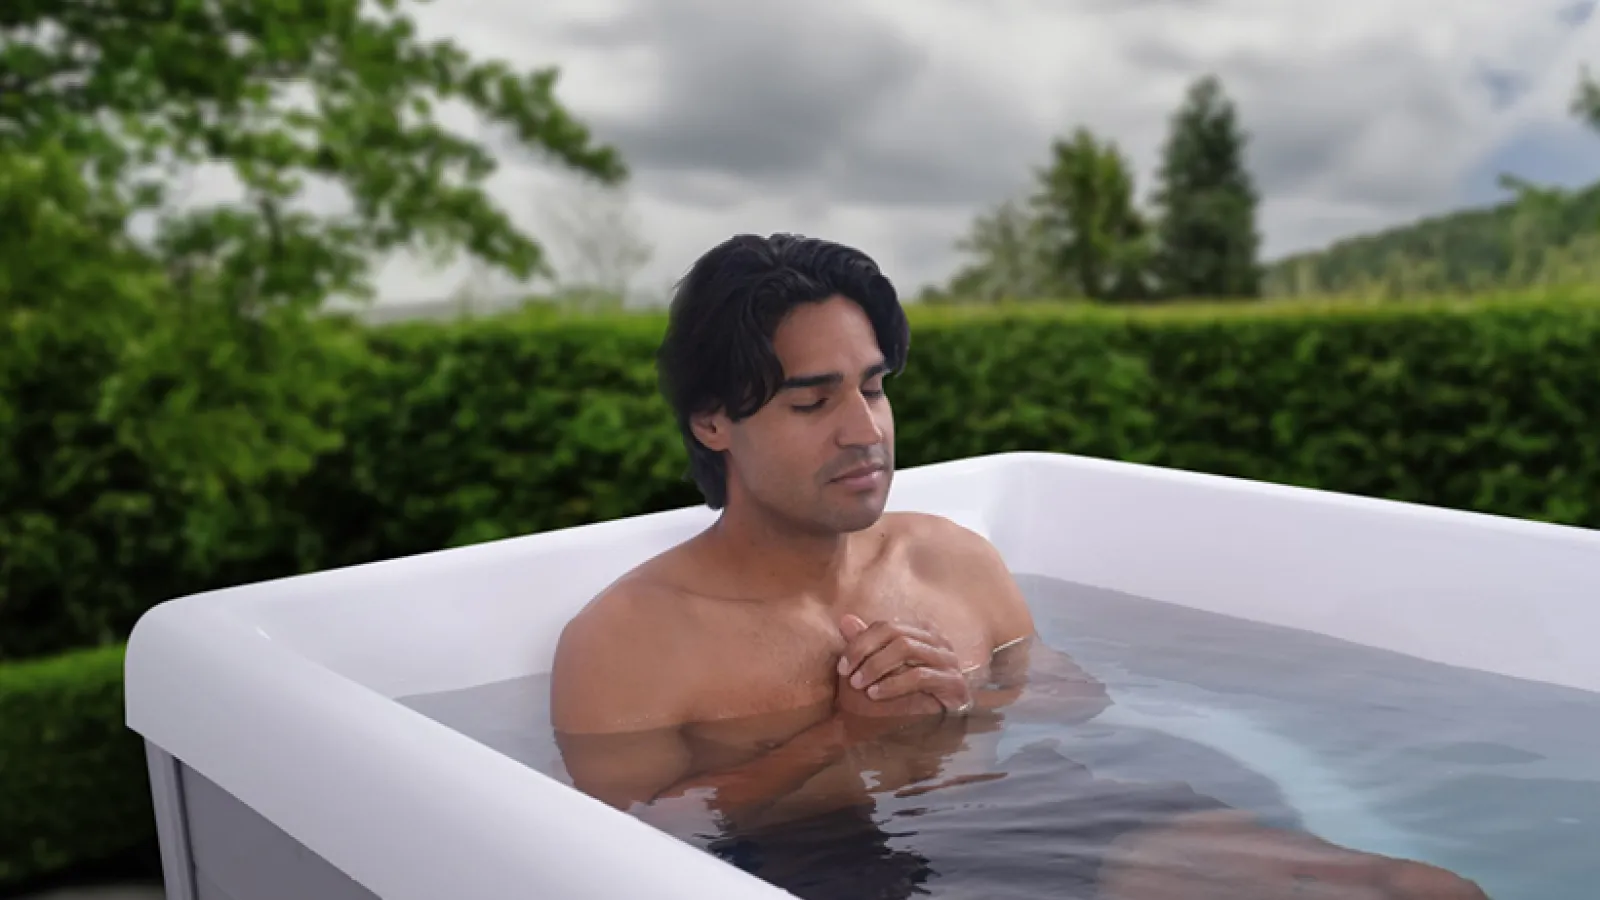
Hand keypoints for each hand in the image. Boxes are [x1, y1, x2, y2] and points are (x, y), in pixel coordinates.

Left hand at [835, 615, 973, 716]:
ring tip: (859, 685)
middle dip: (866, 653)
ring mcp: (948, 660)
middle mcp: (937, 641)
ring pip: (907, 648)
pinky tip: (875, 695)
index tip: (841, 667)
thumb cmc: (903, 697)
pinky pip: (920, 676)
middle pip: (896, 633)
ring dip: (877, 666)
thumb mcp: (879, 670)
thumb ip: (865, 645)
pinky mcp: (954, 682)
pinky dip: (893, 684)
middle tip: (848, 676)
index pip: (886, 626)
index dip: (860, 643)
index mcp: (921, 632)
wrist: (934, 730)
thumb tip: (845, 619)